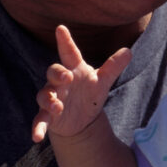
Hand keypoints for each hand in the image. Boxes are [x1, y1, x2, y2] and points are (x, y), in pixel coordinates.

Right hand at [31, 25, 130, 141]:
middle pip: (53, 72)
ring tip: (57, 106)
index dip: (65, 41)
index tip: (61, 28)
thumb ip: (113, 67)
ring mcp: (52, 98)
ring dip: (49, 100)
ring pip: (44, 95)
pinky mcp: (48, 116)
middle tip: (67, 77)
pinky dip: (37, 128)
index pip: (69, 53)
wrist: (81, 119)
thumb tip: (129, 51)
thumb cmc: (90, 93)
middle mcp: (60, 82)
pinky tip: (37, 137)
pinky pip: (39, 120)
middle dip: (57, 73)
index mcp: (74, 69)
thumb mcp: (103, 81)